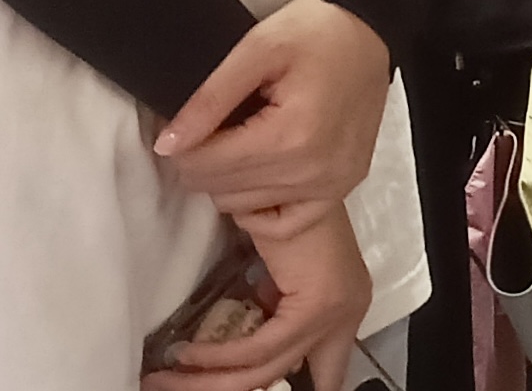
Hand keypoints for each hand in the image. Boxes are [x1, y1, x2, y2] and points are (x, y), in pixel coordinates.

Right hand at [147, 200, 368, 390]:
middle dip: (221, 388)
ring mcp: (336, 312)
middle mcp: (347, 315)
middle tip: (170, 388)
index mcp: (343, 312)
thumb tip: (239, 346)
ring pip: (265, 370)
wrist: (282, 182)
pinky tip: (186, 354)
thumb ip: (271, 315)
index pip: (327, 375)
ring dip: (205, 379)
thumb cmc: (277, 220)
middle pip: (280, 375)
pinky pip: (260, 350)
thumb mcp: (278, 281)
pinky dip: (216, 357)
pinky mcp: (317, 306)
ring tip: (163, 377)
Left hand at [157, 0, 391, 210]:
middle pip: (221, 190)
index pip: (205, 166)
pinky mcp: (343, 186)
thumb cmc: (315, 31)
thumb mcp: (257, 48)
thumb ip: (209, 98)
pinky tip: (262, 175)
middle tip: (218, 125)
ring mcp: (333, 183)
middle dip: (206, 161)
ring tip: (243, 141)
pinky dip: (262, 206)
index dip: (184, 145)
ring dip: (231, 179)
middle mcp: (313, 170)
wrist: (373, 28)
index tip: (193, 120)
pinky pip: (284, 222)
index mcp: (291, 135)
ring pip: (244, 206)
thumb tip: (167, 146)